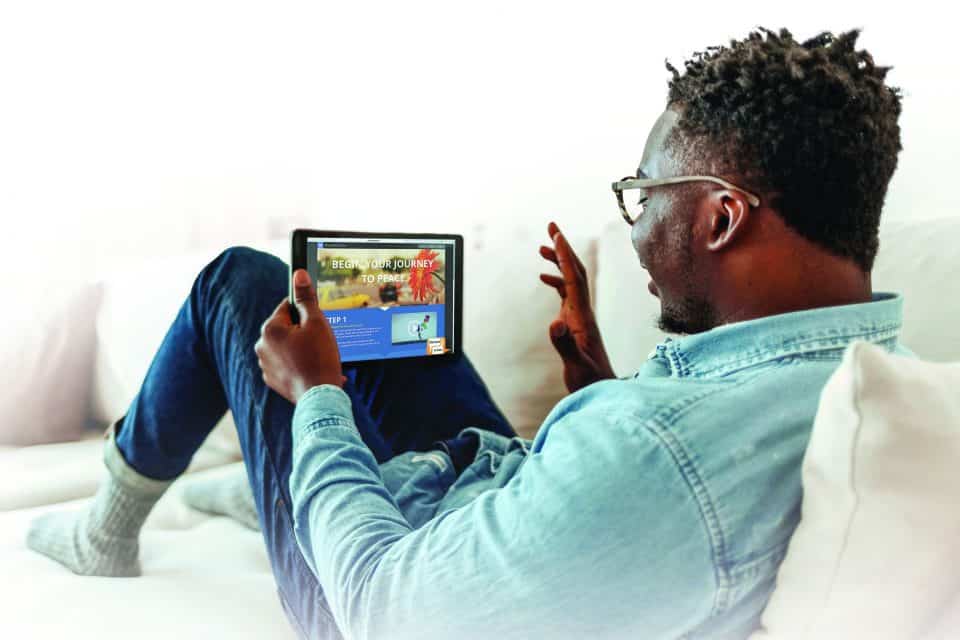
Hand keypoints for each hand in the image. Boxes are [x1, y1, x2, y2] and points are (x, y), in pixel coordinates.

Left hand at [255, 269, 345, 403]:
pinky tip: (312, 369)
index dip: (306, 312)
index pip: (287, 307)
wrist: (319, 398)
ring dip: (301, 349)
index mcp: (270, 329)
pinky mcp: (272, 379)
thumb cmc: (319, 359)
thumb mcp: (316, 323)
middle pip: (287, 328)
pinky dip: (298, 365)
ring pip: (286, 346)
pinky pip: (286, 364)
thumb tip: (299, 274)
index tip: (317, 322)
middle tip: (320, 343)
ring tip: (318, 358)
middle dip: (304, 332)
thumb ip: (306, 298)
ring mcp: (265, 364)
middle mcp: (262, 345)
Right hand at [539, 221, 615, 392]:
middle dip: (563, 248)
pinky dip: (556, 282)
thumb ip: (564, 344)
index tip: (556, 234)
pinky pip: (566, 295)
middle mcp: (584, 312)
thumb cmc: (590, 382)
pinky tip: (544, 279)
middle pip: (575, 272)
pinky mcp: (576, 324)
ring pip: (570, 281)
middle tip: (551, 226)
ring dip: (558, 262)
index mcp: (583, 316)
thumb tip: (554, 322)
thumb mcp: (575, 366)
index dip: (565, 255)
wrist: (602, 392)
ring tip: (542, 247)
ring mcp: (581, 317)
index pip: (574, 278)